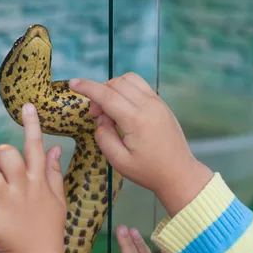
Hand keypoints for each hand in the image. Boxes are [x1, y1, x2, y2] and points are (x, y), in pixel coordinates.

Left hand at [0, 103, 66, 252]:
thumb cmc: (47, 229)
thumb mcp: (58, 200)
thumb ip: (53, 172)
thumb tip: (55, 147)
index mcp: (39, 182)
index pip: (35, 146)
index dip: (31, 124)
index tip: (27, 106)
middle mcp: (23, 189)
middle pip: (5, 154)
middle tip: (0, 173)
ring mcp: (5, 204)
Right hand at [69, 73, 212, 215]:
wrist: (179, 173)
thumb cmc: (148, 171)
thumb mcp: (119, 161)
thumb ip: (104, 137)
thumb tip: (101, 119)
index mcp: (137, 121)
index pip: (107, 96)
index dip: (87, 88)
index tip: (72, 83)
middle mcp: (149, 106)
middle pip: (116, 83)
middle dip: (99, 93)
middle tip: (95, 116)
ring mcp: (157, 102)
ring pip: (129, 79)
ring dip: (113, 88)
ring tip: (109, 109)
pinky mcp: (161, 104)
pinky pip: (140, 85)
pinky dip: (125, 89)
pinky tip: (122, 107)